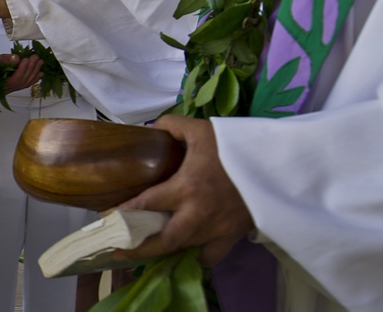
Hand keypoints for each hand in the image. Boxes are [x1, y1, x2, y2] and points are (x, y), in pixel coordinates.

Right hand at [0, 53, 44, 93]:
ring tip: (40, 61)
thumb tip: (17, 58)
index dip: (21, 70)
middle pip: (21, 81)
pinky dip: (34, 78)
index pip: (14, 80)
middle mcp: (5, 89)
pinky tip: (40, 72)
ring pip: (25, 83)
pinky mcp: (12, 86)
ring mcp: (9, 89)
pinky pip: (25, 84)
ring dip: (34, 72)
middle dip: (30, 69)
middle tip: (36, 57)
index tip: (26, 59)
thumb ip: (3, 60)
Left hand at [114, 115, 253, 265]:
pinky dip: (196, 255)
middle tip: (117, 247)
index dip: (123, 213)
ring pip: (182, 249)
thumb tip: (152, 128)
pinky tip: (186, 249)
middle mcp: (197, 215)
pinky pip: (209, 255)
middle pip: (161, 241)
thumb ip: (172, 126)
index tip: (105, 218)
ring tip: (143, 248)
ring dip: (161, 250)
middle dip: (136, 247)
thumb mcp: (201, 129)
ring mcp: (215, 230)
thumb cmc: (237, 147)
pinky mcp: (231, 237)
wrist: (277, 165)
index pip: (146, 205)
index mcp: (186, 187)